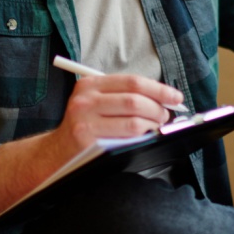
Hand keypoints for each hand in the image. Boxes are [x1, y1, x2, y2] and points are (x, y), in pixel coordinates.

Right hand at [51, 74, 185, 155]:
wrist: (57, 151)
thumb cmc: (86, 125)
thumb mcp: (98, 102)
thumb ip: (125, 95)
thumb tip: (165, 97)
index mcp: (90, 84)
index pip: (133, 82)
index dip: (159, 89)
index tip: (176, 97)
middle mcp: (85, 100)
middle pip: (135, 100)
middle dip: (158, 108)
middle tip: (165, 115)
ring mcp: (85, 121)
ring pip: (134, 120)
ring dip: (152, 125)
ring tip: (155, 127)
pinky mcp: (87, 141)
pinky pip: (125, 138)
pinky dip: (141, 137)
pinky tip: (144, 137)